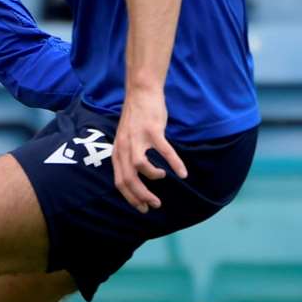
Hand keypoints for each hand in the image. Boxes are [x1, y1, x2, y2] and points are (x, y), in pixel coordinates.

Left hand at [112, 88, 187, 213]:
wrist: (141, 92)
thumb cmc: (136, 118)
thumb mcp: (124, 140)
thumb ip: (127, 157)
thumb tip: (136, 178)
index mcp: (118, 152)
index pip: (120, 182)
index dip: (131, 198)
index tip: (142, 208)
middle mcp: (124, 147)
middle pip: (128, 179)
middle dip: (141, 196)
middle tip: (154, 204)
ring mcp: (137, 138)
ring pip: (139, 167)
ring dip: (152, 177)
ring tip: (163, 178)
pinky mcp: (152, 130)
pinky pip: (164, 151)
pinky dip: (174, 163)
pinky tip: (183, 172)